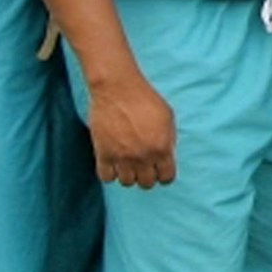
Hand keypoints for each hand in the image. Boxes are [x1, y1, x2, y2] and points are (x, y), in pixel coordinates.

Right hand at [85, 72, 176, 187]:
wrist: (118, 88)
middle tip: (143, 165)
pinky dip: (110, 173)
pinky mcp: (103, 154)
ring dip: (129, 174)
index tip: (159, 170)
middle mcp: (143, 157)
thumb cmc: (145, 98)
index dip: (164, 174)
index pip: (166, 178)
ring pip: (127, 183)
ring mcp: (122, 157)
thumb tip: (167, 155)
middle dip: (147, 175)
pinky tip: (113, 162)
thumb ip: (169, 140)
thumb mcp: (168, 117)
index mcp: (162, 148)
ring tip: (128, 163)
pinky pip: (106, 178)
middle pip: (147, 184)